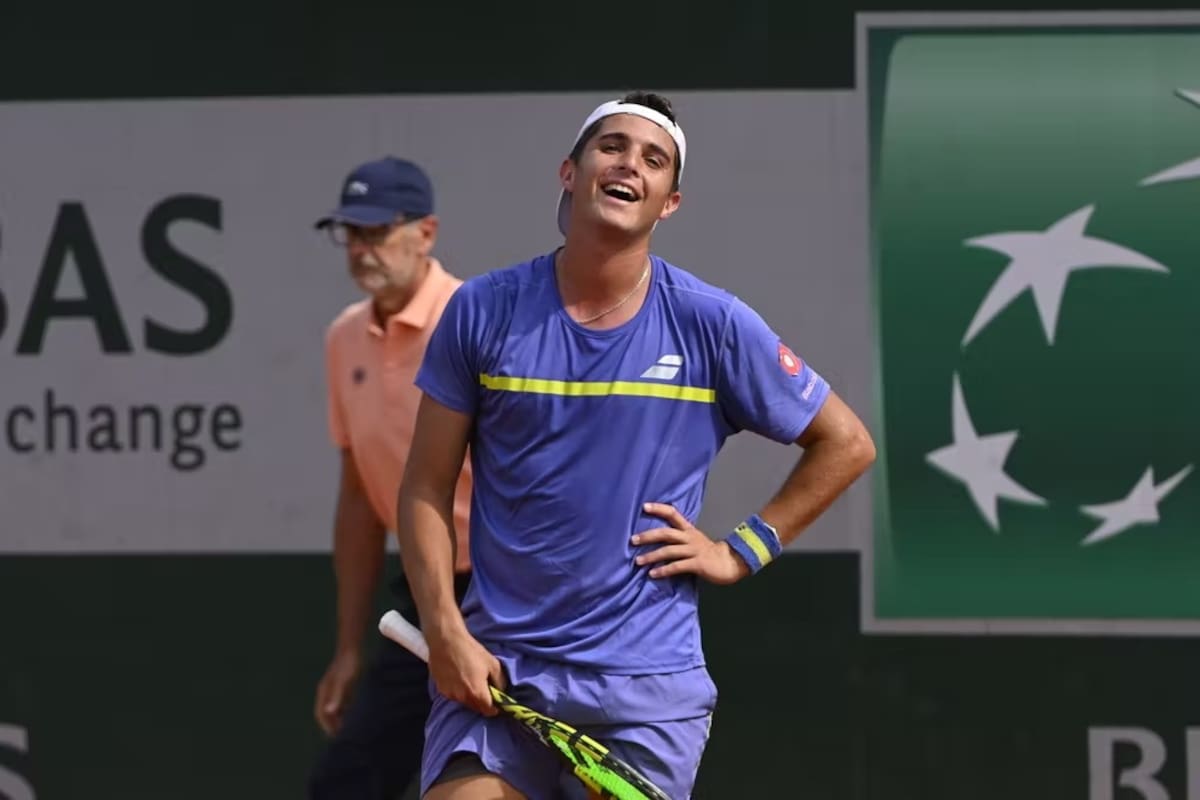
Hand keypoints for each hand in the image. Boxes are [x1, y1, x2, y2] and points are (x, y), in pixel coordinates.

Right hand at [314, 649, 361, 735]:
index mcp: (324, 692)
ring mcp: (334, 688)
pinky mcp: (343, 686)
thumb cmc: (348, 665)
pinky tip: (354, 715)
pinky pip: (342, 702)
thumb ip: (337, 697)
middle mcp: (327, 692)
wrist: (352, 649)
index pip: (321, 714)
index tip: (334, 736)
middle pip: (327, 712)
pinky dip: (346, 710)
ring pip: (335, 708)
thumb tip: (330, 711)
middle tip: (341, 737)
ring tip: (348, 730)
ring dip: (339, 718)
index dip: (326, 726)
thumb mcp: (344, 682)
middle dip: (332, 724)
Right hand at [427, 628, 505, 716]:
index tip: (497, 701)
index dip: (495, 708)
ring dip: (469, 696)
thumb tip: (501, 692)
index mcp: (477, 693)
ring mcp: (450, 695)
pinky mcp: (440, 690)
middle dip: (482, 702)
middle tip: (484, 687)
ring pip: (464, 702)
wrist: (446, 641)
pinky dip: (458, 691)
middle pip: (476, 708)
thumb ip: (500, 682)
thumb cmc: (471, 651)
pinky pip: (453, 695)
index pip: (489, 712)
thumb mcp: (493, 663)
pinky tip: (458, 677)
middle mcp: (463, 698)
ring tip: (469, 680)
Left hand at [633, 502, 751, 585]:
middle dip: (648, 536)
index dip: (659, 509)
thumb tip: (658, 541)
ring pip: (669, 551)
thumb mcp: (695, 541)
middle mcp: (690, 538)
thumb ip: (679, 540)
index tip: (644, 506)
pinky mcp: (697, 564)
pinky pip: (677, 566)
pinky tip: (653, 574)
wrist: (731, 563)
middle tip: (633, 540)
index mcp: (689, 530)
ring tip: (638, 561)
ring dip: (652, 556)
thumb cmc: (710, 553)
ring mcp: (694, 550)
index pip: (673, 514)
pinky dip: (663, 570)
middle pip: (666, 533)